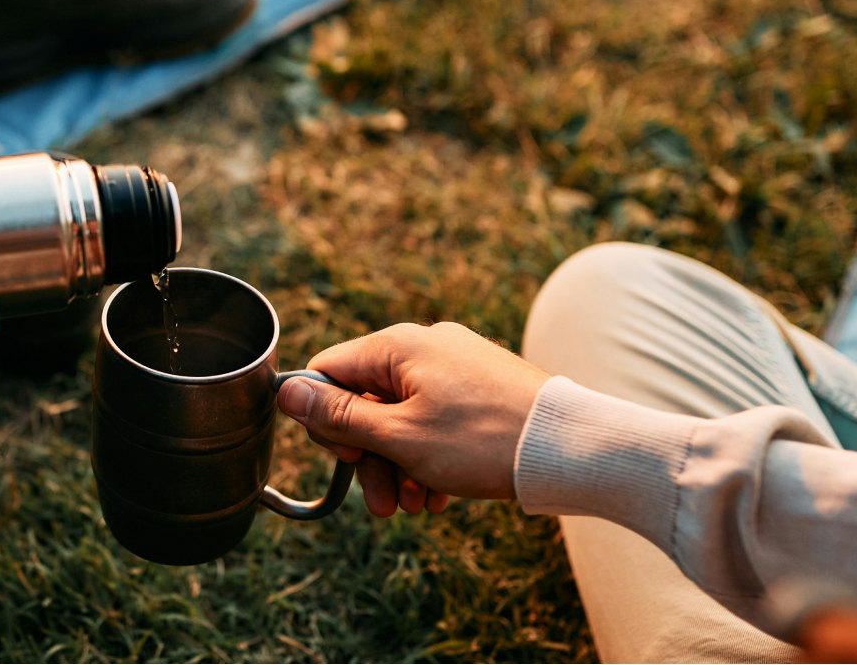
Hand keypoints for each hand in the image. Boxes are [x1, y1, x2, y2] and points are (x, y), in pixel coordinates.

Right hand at [276, 323, 549, 516]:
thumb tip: (286, 392)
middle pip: (367, 401)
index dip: (324, 420)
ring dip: (399, 466)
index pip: (329, 372)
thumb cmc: (484, 440)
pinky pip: (436, 419)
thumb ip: (339, 415)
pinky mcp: (481, 388)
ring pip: (402, 417)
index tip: (343, 460)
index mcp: (398, 347)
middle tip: (382, 505)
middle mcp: (426, 347)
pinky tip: (440, 495)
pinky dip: (429, 457)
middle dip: (368, 458)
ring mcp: (457, 366)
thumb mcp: (399, 436)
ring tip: (416, 508)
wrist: (569, 449)